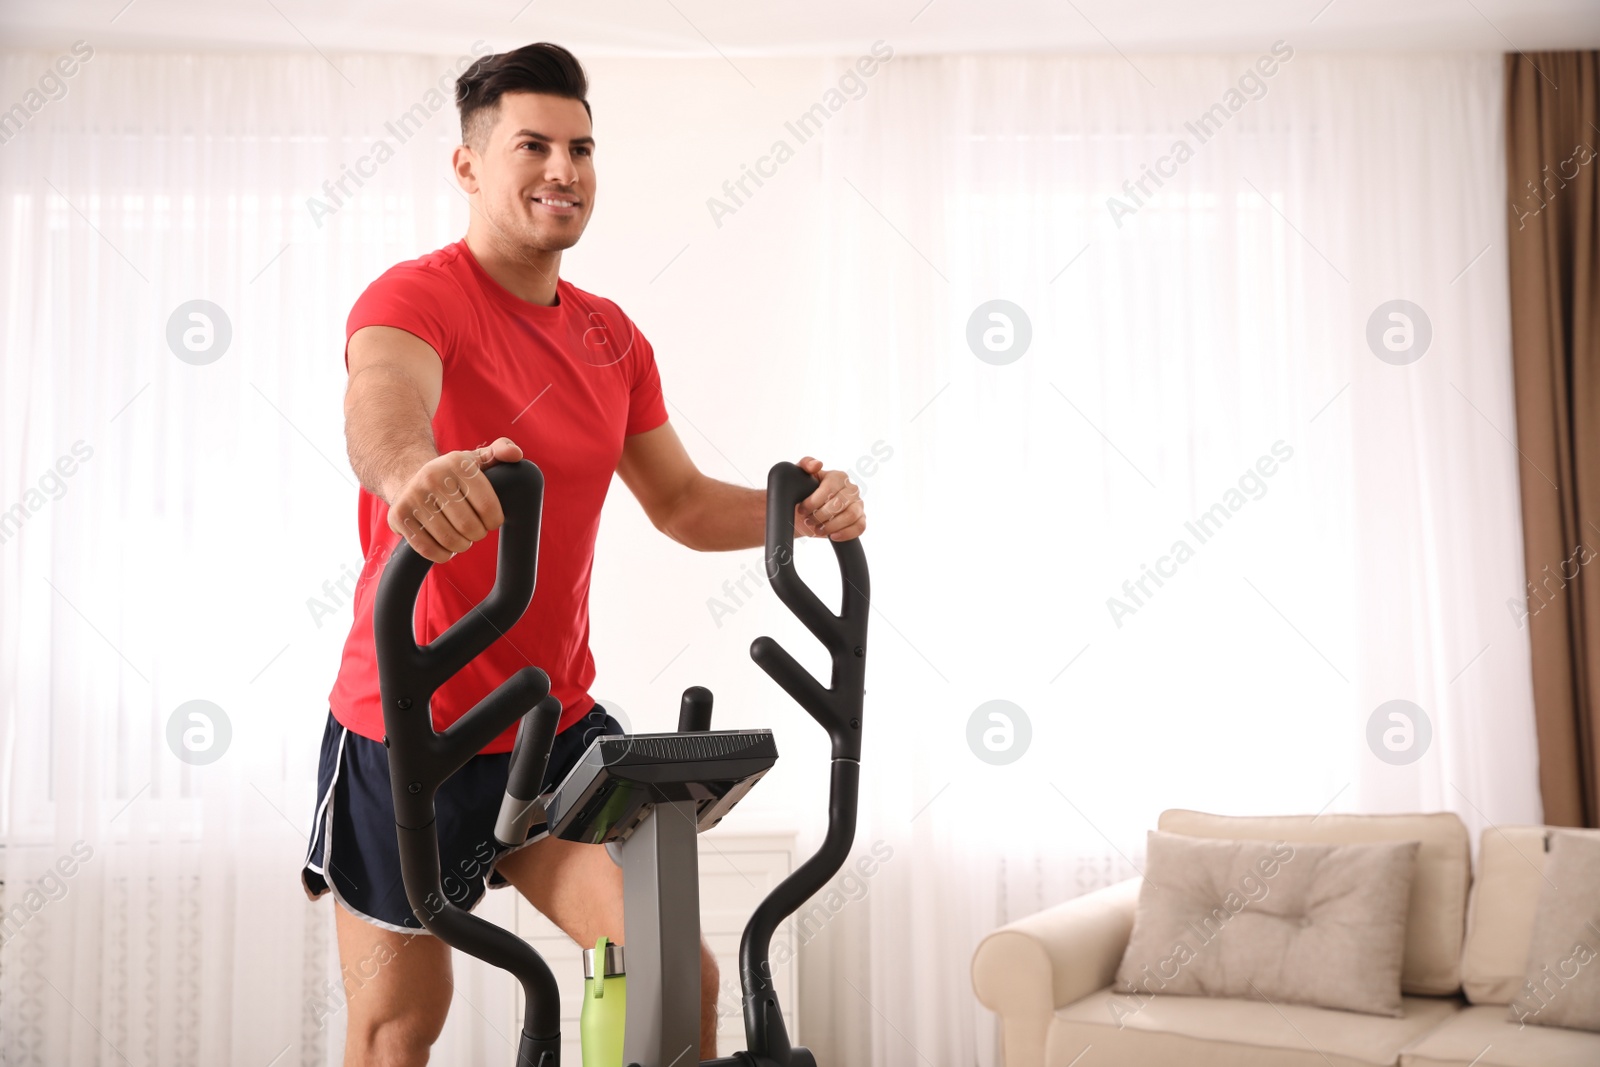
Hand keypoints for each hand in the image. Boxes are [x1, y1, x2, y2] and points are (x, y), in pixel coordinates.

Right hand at [385, 437, 523, 562]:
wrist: (407, 476)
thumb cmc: (451, 475)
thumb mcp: (475, 459)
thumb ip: (500, 452)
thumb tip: (515, 455)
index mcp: (457, 463)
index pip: (488, 506)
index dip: (494, 520)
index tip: (491, 520)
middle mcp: (432, 477)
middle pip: (469, 527)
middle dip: (477, 534)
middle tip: (474, 529)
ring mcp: (413, 496)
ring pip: (450, 540)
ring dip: (461, 545)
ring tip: (461, 537)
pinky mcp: (399, 515)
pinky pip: (428, 549)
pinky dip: (442, 554)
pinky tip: (445, 546)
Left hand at [792, 456, 865, 540]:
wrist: (805, 514)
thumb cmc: (804, 494)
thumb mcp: (800, 476)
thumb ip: (806, 464)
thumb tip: (818, 464)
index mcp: (838, 476)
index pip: (830, 488)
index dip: (814, 501)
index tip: (802, 509)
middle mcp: (851, 489)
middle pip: (840, 503)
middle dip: (821, 515)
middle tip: (809, 521)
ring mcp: (858, 504)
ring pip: (851, 516)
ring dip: (832, 526)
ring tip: (818, 529)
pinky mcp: (861, 519)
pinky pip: (860, 527)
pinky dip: (846, 533)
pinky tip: (833, 536)